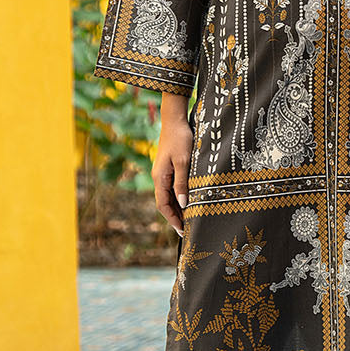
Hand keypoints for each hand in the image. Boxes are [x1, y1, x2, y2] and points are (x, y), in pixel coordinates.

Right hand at [153, 94, 192, 234]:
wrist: (175, 119)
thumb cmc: (180, 139)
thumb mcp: (183, 162)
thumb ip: (182, 183)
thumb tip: (182, 204)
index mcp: (159, 177)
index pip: (163, 205)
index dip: (172, 219)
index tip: (182, 231)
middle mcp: (159, 177)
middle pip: (165, 203)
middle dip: (175, 217)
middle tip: (188, 230)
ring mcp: (163, 172)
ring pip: (169, 196)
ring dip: (177, 208)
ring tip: (190, 219)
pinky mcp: (169, 167)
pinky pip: (172, 187)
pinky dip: (179, 197)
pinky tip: (188, 201)